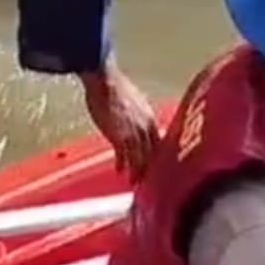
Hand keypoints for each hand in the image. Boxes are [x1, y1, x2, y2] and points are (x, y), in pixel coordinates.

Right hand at [81, 65, 159, 180]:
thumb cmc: (115, 87)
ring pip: (140, 159)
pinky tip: (120, 171)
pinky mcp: (119, 136)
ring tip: (135, 183)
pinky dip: (122, 165)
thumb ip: (138, 115)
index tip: (156, 166)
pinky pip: (123, 156)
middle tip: (149, 182)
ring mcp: (133, 133)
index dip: (158, 156)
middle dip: (151, 169)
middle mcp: (145, 128)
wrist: (105, 80)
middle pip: (152, 154)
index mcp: (150, 118)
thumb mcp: (134, 102)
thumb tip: (135, 120)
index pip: (159, 143)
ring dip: (137, 173)